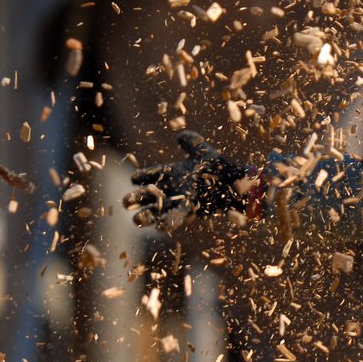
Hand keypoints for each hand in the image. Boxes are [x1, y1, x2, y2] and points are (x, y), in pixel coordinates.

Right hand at [122, 131, 249, 229]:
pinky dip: (167, 222)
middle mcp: (172, 188)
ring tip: (137, 219)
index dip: (141, 177)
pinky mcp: (190, 211)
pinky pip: (175, 218)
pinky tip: (159, 226)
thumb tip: (179, 135)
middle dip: (135, 199)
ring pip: (156, 210)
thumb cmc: (220, 167)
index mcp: (171, 173)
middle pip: (147, 195)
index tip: (135, 179)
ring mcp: (179, 201)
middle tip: (127, 202)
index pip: (150, 174)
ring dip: (146, 216)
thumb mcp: (204, 152)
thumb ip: (192, 143)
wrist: (235, 183)